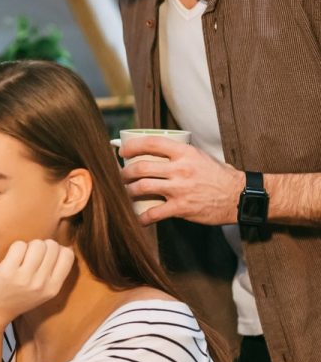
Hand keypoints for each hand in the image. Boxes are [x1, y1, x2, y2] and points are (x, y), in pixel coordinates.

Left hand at [0, 239, 74, 330]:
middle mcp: (42, 284)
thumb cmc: (12, 298)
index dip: (56, 249)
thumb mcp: (40, 292)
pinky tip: (8, 260)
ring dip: (26, 246)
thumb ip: (52, 273)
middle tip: (27, 257)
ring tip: (18, 258)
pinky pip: (19, 246)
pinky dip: (14, 248)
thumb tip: (65, 246)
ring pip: (37, 244)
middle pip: (52, 246)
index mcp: (53, 289)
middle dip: (40, 246)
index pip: (68, 255)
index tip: (43, 256)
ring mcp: (25, 278)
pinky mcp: (7, 272)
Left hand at [119, 137, 242, 226]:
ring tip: (127, 193)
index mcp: (185, 152)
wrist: (239, 197)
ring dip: (128, 191)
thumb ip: (179, 154)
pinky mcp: (181, 208)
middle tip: (122, 176)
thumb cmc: (218, 176)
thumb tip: (154, 152)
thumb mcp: (200, 156)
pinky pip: (154, 213)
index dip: (132, 146)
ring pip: (141, 187)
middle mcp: (180, 169)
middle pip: (141, 167)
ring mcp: (180, 189)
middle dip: (125, 173)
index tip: (122, 152)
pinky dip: (142, 217)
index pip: (152, 143)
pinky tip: (139, 219)